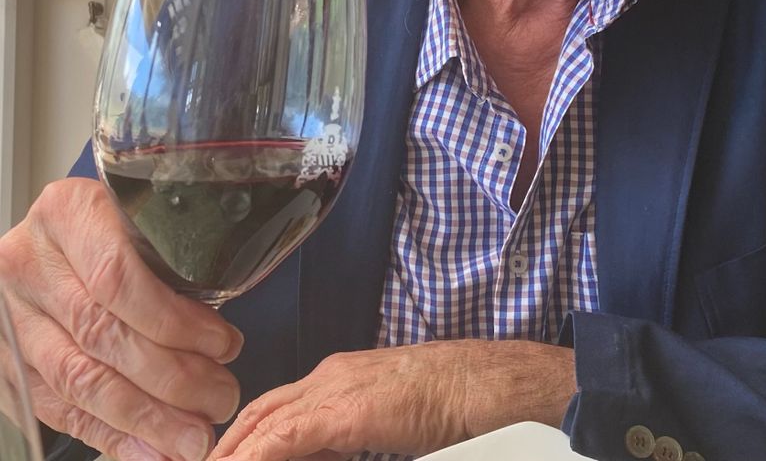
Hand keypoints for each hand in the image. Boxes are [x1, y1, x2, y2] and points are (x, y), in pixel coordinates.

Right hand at [0, 178, 244, 460]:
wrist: (56, 235)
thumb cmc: (119, 225)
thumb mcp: (144, 218)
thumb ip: (172, 260)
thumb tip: (222, 342)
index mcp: (67, 213)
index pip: (117, 278)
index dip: (175, 321)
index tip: (224, 345)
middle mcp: (29, 263)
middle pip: (102, 334)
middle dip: (170, 378)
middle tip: (221, 399)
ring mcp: (9, 316)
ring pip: (79, 380)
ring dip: (145, 417)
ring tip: (193, 436)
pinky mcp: (5, 362)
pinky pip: (57, 408)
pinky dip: (109, 433)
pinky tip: (149, 448)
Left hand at [209, 338, 576, 460]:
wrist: (478, 382)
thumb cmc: (447, 397)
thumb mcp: (386, 413)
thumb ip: (349, 429)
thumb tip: (322, 449)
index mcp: (336, 376)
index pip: (274, 407)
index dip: (244, 436)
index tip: (225, 458)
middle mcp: (326, 376)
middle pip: (259, 412)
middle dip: (226, 445)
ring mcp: (332, 390)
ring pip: (262, 423)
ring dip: (233, 451)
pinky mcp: (341, 413)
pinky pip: (281, 440)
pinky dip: (253, 456)